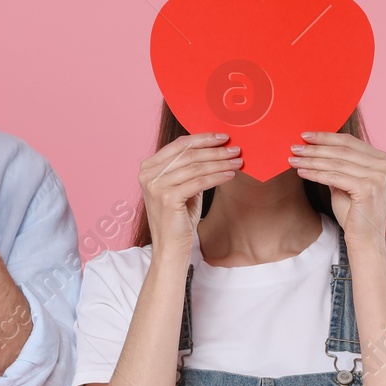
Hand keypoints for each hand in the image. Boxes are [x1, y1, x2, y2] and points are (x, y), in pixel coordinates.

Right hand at [138, 133, 242, 257]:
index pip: (178, 145)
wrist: (170, 247)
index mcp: (148, 167)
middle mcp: (148, 175)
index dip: (202, 138)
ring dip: (220, 163)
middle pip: (188, 154)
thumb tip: (215, 147)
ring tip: (237, 162)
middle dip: (215, 150)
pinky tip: (230, 176)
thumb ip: (189, 167)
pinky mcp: (167, 199)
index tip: (223, 137)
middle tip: (235, 149)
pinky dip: (217, 177)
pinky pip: (199, 182)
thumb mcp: (182, 186)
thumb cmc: (178, 217)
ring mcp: (156, 186)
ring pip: (195, 167)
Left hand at [288, 130, 385, 244]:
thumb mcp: (346, 182)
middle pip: (342, 150)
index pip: (350, 141)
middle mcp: (384, 165)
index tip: (305, 135)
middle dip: (315, 148)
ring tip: (293, 159)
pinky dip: (315, 173)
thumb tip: (314, 147)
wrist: (365, 239)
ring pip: (336, 163)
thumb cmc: (354, 212)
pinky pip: (334, 177)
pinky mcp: (369, 188)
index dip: (326, 137)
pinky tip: (301, 172)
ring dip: (312, 160)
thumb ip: (337, 164)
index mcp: (382, 159)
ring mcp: (378, 176)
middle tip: (295, 147)